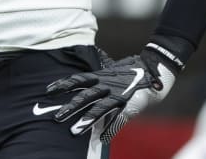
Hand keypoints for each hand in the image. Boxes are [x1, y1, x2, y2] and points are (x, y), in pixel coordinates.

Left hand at [46, 44, 180, 141]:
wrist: (157, 67)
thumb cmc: (134, 73)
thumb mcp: (115, 74)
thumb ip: (101, 81)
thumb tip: (86, 86)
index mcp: (102, 76)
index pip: (78, 79)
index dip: (63, 84)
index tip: (48, 91)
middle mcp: (108, 84)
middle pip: (85, 96)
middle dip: (71, 107)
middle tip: (57, 118)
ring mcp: (119, 94)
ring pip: (99, 108)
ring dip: (87, 120)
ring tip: (75, 132)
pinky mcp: (131, 103)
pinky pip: (119, 118)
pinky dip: (111, 129)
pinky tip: (103, 139)